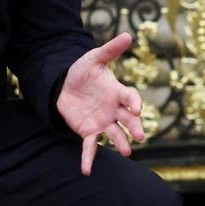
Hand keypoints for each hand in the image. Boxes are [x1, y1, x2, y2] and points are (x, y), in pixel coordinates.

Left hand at [56, 33, 144, 175]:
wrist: (64, 86)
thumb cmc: (83, 72)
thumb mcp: (94, 59)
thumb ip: (110, 50)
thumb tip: (128, 34)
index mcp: (118, 92)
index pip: (130, 98)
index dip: (134, 103)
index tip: (137, 108)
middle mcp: (114, 109)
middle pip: (128, 119)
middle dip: (134, 127)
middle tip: (140, 135)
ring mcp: (103, 122)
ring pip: (115, 134)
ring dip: (121, 143)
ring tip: (127, 152)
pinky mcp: (88, 132)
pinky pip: (91, 147)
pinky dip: (89, 159)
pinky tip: (87, 171)